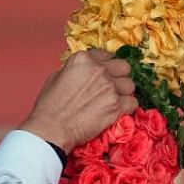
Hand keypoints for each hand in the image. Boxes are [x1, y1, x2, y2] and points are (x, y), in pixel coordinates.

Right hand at [18, 48, 136, 151]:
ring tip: (114, 101)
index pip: (107, 55)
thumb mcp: (57, 77)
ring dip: (124, 93)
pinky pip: (133, 103)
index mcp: (83, 60)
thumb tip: (85, 71)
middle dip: (120, 76)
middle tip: (114, 86)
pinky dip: (128, 107)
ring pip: (130, 85)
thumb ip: (76, 70)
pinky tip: (118, 111)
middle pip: (124, 67)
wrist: (52, 128)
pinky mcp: (117, 106)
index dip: (107, 65)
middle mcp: (99, 70)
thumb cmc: (50, 106)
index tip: (107, 72)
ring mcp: (110, 88)